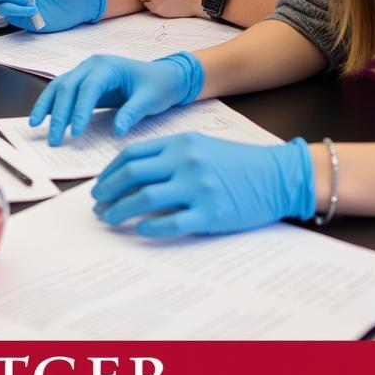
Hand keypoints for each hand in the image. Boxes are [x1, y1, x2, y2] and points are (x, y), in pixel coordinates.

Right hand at [28, 51, 202, 145]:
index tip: (76, 133)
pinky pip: (62, 90)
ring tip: (35, 125)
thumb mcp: (150, 100)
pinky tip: (41, 117)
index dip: (80, 110)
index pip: (89, 88)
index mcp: (108, 66)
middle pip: (68, 86)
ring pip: (59, 86)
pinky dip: (50, 103)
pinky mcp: (83, 82)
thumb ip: (132, 113)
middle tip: (54, 139)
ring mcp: (85, 71)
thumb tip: (117, 131)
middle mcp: (92, 65)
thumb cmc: (159, 86)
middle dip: (58, 113)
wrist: (165, 76)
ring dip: (46, 105)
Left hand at [91, 134, 314, 237]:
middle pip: (132, 176)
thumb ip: (169, 156)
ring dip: (120, 211)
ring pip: (144, 199)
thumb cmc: (237, 162)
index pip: (132, 154)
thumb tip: (133, 175)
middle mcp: (185, 162)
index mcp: (180, 144)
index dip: (110, 171)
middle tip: (97, 204)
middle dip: (108, 191)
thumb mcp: (200, 147)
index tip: (100, 185)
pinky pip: (171, 223)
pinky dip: (150, 228)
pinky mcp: (210, 213)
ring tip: (109, 219)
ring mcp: (197, 188)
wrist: (277, 175)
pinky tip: (140, 231)